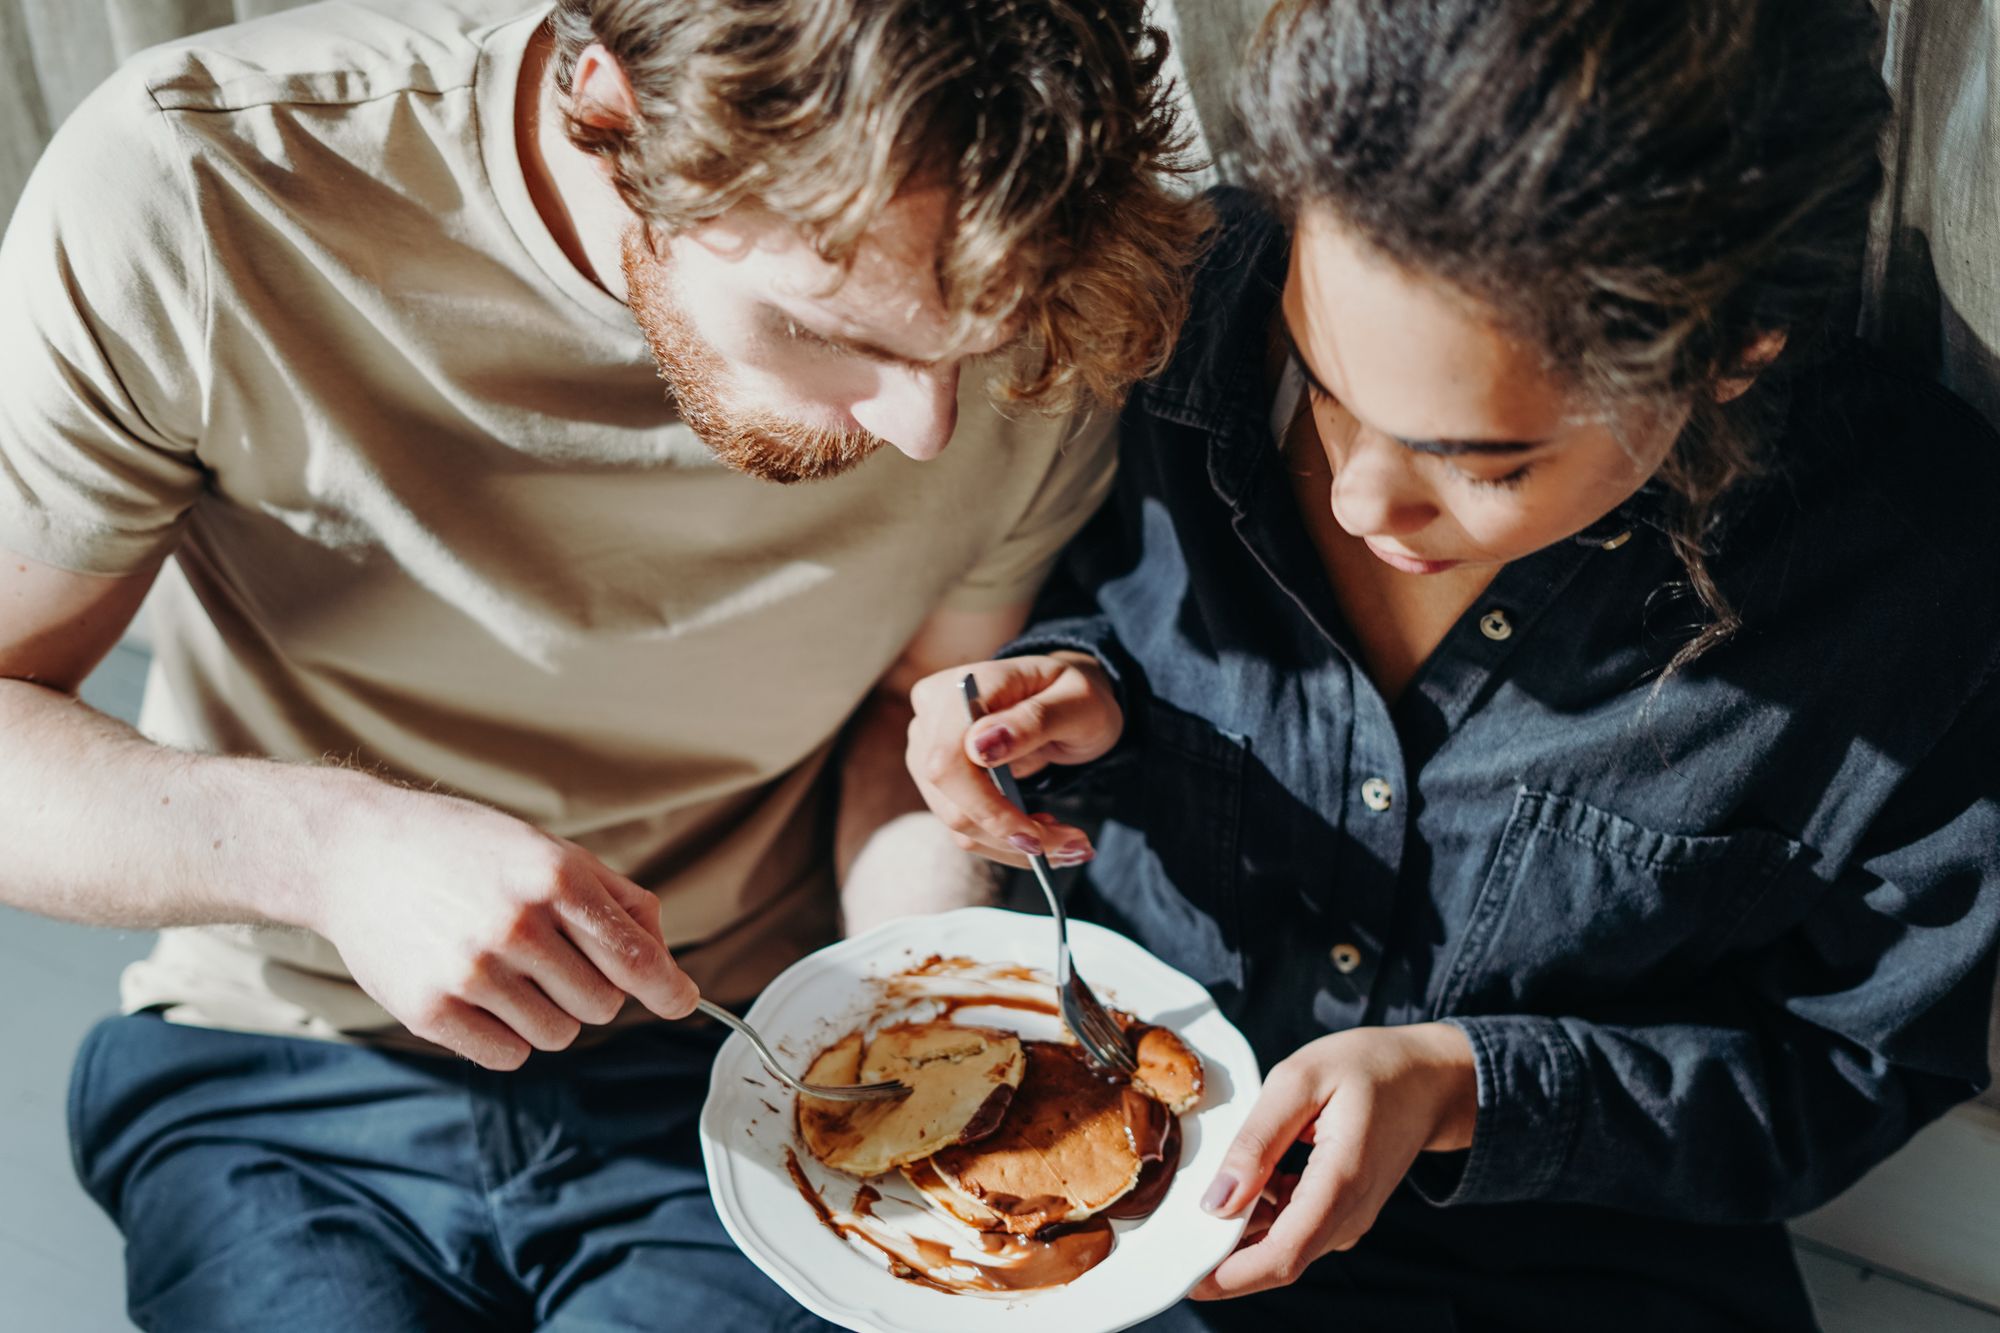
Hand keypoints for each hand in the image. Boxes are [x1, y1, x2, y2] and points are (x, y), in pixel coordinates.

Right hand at [303, 776, 699, 1069]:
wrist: (357, 851)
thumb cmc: (466, 850)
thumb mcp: (549, 850)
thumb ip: (617, 900)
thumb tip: (664, 961)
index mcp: (556, 878)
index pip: (635, 958)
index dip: (667, 989)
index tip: (681, 1002)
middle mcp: (517, 925)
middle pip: (602, 1005)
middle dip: (591, 989)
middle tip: (552, 958)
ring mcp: (471, 971)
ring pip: (559, 1035)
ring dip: (548, 1014)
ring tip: (510, 970)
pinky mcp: (430, 1010)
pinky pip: (508, 1056)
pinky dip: (507, 1036)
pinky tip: (481, 994)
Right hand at [904, 653, 1124, 867]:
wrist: (1066, 700)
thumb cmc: (1074, 694)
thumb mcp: (1077, 702)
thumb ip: (1032, 720)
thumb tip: (978, 747)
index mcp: (961, 689)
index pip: (948, 760)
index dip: (984, 804)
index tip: (1038, 828)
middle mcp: (932, 719)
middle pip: (951, 801)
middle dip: (1011, 834)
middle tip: (1074, 844)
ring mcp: (929, 752)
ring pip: (958, 823)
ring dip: (1014, 844)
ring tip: (1068, 841)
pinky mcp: (942, 782)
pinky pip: (966, 827)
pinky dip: (1007, 840)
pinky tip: (1043, 831)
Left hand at [1192, 1023, 1477, 1299]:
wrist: (1427, 1079)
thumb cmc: (1367, 1067)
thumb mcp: (1299, 1080)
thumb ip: (1257, 1141)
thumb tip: (1216, 1202)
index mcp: (1341, 1182)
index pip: (1283, 1255)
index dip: (1229, 1277)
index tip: (1184, 1275)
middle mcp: (1349, 1215)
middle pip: (1277, 1259)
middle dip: (1223, 1254)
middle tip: (1178, 1226)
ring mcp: (1349, 1219)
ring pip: (1282, 1246)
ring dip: (1241, 1229)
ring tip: (1217, 1180)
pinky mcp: (1342, 1215)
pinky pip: (1294, 1229)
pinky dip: (1261, 1213)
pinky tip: (1251, 1176)